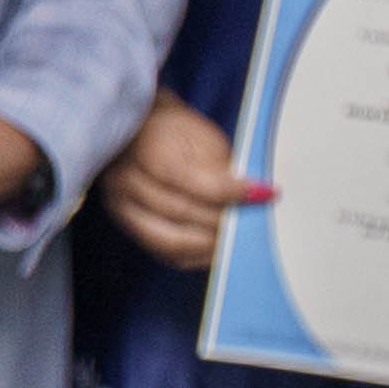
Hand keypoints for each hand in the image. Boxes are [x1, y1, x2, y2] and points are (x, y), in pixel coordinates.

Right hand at [97, 94, 253, 270]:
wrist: (137, 133)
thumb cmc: (174, 131)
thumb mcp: (200, 135)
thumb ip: (220, 167)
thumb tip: (249, 198)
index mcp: (145, 148)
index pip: (190, 179)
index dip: (231, 191)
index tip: (266, 193)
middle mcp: (124, 181)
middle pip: (181, 212)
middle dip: (224, 220)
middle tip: (257, 220)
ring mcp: (121, 208)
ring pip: (172, 241)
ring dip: (213, 244)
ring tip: (240, 237)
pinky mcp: (128, 228)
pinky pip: (167, 254)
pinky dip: (198, 256)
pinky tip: (218, 247)